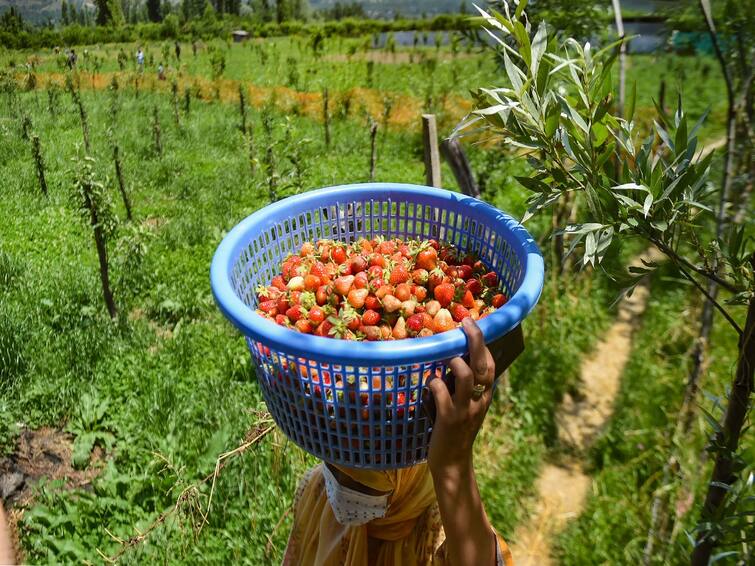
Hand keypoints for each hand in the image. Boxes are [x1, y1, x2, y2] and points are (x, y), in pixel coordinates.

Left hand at [427, 317, 494, 473]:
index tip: (474, 323)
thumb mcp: (464, 405)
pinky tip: (429, 382)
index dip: (483, 344)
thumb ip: (460, 386)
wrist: (453, 463)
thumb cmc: (454, 430)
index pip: (489, 365)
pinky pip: (442, 394)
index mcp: (483, 395)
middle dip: (475, 340)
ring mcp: (465, 409)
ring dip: (455, 361)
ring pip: (466, 376)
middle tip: (467, 322)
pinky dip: (434, 383)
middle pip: (481, 365)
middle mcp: (478, 400)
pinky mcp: (449, 419)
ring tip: (447, 357)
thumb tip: (449, 359)